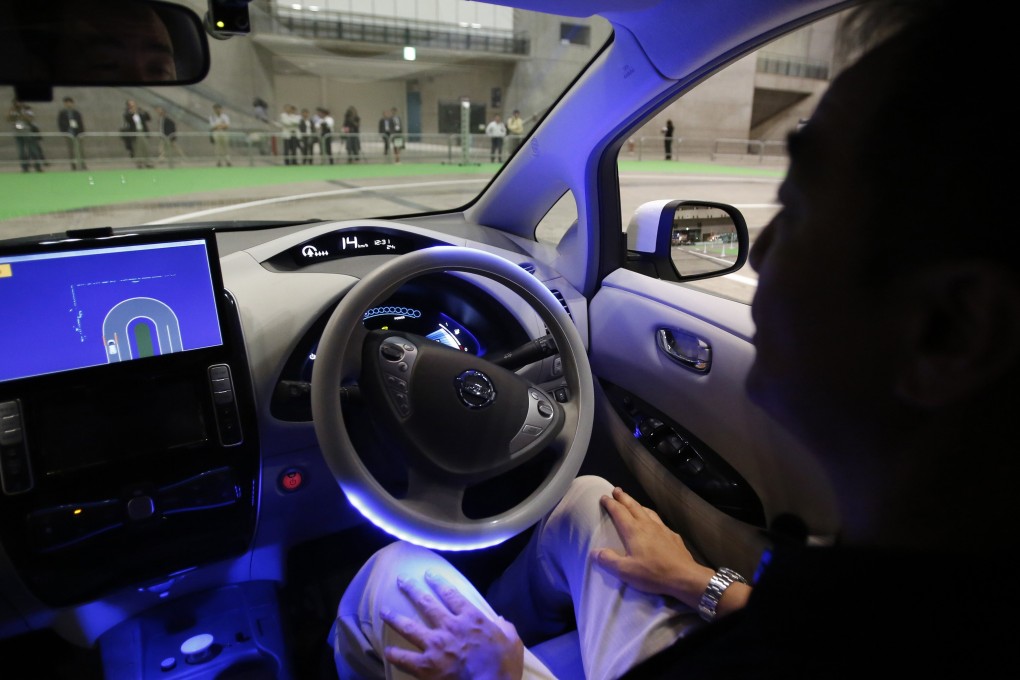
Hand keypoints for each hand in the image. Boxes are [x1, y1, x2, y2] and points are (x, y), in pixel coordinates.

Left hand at [380, 570, 523, 679]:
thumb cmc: (503, 665)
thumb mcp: (512, 641)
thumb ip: (505, 627)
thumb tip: (500, 620)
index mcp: (470, 618)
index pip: (451, 594)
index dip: (438, 582)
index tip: (428, 574)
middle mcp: (449, 626)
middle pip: (426, 604)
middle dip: (412, 590)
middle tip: (401, 580)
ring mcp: (435, 645)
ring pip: (409, 626)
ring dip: (395, 617)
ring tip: (384, 611)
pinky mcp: (425, 665)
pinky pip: (405, 658)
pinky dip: (395, 654)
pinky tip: (387, 650)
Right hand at [593, 487, 713, 607]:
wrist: (684, 576)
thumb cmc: (653, 573)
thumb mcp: (625, 571)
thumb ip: (608, 560)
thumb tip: (594, 552)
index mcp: (633, 531)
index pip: (619, 512)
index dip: (610, 503)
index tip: (604, 497)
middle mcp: (647, 525)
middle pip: (633, 506)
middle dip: (624, 497)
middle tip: (617, 490)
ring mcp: (662, 528)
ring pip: (647, 511)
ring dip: (638, 504)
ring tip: (633, 502)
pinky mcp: (672, 535)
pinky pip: (659, 521)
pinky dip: (651, 516)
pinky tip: (653, 523)